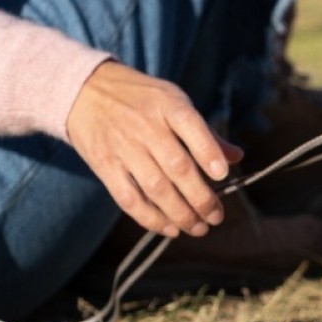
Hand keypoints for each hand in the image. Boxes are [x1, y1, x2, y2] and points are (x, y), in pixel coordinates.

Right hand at [65, 61, 243, 236]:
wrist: (85, 92)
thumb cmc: (142, 100)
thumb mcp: (174, 101)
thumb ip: (204, 132)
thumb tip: (236, 156)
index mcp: (168, 105)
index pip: (192, 126)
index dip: (208, 152)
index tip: (223, 176)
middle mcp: (146, 126)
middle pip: (177, 166)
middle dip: (201, 197)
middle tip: (216, 217)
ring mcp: (123, 147)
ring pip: (155, 188)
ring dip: (180, 214)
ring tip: (199, 228)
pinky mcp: (105, 166)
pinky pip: (129, 199)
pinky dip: (150, 218)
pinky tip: (170, 229)